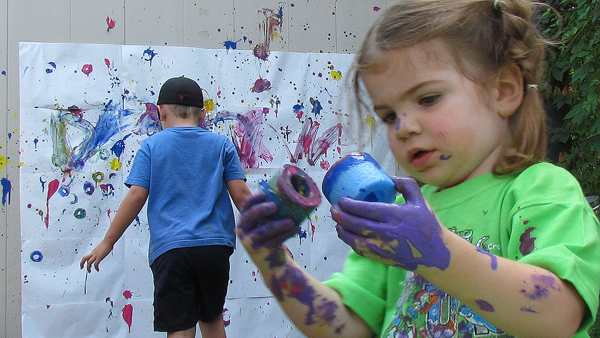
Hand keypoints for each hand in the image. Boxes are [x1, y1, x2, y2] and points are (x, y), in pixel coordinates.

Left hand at [80, 240, 112, 272]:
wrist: (108, 241)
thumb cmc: (106, 243)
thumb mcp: (101, 248)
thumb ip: (100, 251)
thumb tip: (103, 252)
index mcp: (93, 251)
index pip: (87, 256)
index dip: (83, 261)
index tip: (83, 264)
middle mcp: (93, 253)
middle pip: (84, 258)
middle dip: (82, 263)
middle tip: (81, 267)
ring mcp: (96, 255)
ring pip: (89, 262)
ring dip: (88, 267)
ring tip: (89, 271)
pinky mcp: (99, 257)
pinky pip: (96, 264)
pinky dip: (96, 267)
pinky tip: (97, 269)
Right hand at [236, 193, 297, 267]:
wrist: (272, 262)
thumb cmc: (271, 236)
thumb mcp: (268, 223)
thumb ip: (273, 212)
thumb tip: (290, 191)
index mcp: (245, 219)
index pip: (245, 206)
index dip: (254, 199)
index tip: (265, 194)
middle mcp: (243, 230)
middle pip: (248, 217)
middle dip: (261, 210)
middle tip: (275, 206)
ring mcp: (250, 241)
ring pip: (262, 231)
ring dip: (277, 225)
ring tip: (291, 221)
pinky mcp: (260, 251)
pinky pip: (273, 241)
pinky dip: (285, 234)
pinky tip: (296, 228)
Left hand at [331, 177, 449, 270]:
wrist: (436, 255)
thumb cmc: (428, 226)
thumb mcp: (420, 201)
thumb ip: (406, 185)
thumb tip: (389, 177)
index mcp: (396, 216)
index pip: (366, 210)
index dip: (350, 205)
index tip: (342, 200)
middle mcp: (387, 233)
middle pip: (356, 224)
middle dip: (341, 216)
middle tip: (333, 209)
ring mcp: (383, 248)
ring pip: (354, 239)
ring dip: (342, 230)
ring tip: (337, 221)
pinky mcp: (381, 258)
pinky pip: (360, 250)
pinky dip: (350, 242)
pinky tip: (345, 234)